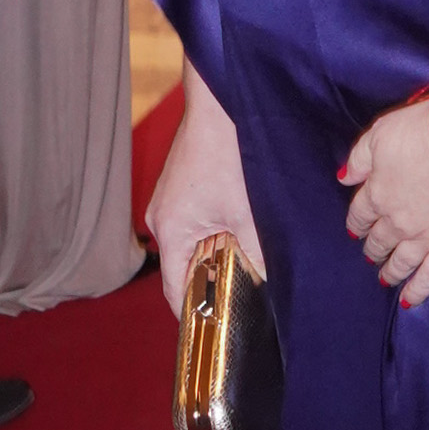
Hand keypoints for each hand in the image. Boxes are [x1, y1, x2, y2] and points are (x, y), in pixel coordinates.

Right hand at [145, 65, 264, 315]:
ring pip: (192, 244)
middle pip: (184, 268)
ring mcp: (168, 201)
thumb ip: (257, 256)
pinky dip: (214, 232)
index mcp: (170, 231)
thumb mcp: (250, 214)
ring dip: (216, 254)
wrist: (223, 100)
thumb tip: (267, 285)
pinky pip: (194, 223)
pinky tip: (241, 227)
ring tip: (246, 260)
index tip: (216, 329)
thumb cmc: (230, 152)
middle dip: (212, 283)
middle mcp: (161, 219)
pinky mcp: (180, 186)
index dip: (196, 314)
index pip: (175, 291)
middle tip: (243, 297)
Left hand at [339, 93, 428, 309]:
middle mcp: (395, 221)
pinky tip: (408, 301)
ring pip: (399, 263)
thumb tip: (343, 179)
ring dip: (389, 271)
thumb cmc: (427, 129)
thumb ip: (359, 158)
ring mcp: (422, 239)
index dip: (357, 223)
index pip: (359, 215)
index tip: (357, 229)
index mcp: (376, 193)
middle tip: (371, 253)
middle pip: (378, 240)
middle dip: (372, 247)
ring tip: (384, 278)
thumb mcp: (382, 134)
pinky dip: (417, 291)